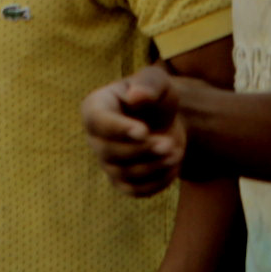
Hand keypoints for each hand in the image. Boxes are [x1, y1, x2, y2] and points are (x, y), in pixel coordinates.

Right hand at [81, 66, 187, 197]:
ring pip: (123, 173)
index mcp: (95, 107)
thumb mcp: (157, 81)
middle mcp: (95, 138)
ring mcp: (106, 162)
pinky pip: (135, 190)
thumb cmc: (156, 96)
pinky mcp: (121, 181)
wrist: (164, 121)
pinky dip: (157, 181)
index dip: (119, 129)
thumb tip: (135, 97)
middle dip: (143, 150)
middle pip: (110, 152)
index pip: (97, 122)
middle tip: (169, 143)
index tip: (144, 131)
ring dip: (154, 166)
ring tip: (175, 152)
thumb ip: (148, 84)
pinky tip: (172, 165)